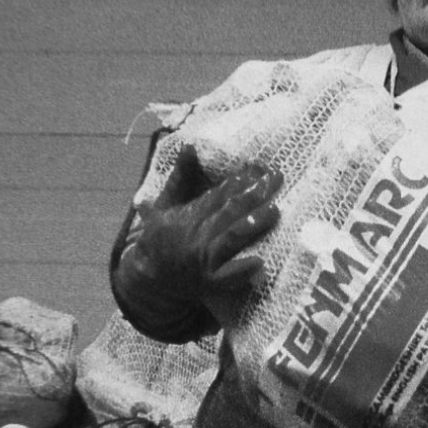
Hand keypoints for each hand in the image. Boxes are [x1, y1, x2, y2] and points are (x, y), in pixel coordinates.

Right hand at [111, 144, 282, 339]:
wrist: (151, 281)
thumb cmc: (162, 240)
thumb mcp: (165, 205)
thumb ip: (181, 176)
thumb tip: (190, 145)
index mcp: (187, 214)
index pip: (217, 194)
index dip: (238, 181)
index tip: (258, 168)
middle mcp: (196, 234)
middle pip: (228, 211)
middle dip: (253, 194)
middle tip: (276, 180)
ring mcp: (203, 259)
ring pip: (231, 238)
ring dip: (253, 224)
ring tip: (274, 210)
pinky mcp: (210, 282)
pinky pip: (227, 277)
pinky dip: (242, 270)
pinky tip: (260, 263)